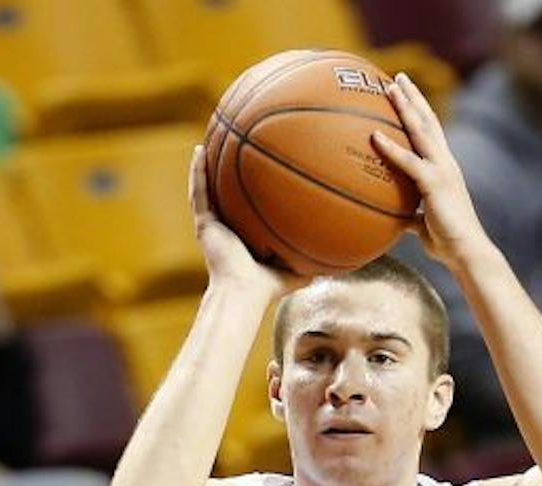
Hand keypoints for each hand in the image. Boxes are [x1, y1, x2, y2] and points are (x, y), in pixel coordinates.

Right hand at [187, 145, 303, 300]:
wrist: (245, 294)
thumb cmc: (269, 288)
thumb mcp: (299, 270)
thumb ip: (315, 260)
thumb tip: (344, 255)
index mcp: (244, 236)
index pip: (244, 208)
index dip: (247, 189)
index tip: (256, 167)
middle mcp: (226, 229)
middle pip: (224, 193)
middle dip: (225, 170)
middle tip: (231, 143)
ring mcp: (213, 226)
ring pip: (206, 188)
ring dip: (205, 164)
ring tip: (210, 136)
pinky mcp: (204, 225)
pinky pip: (199, 193)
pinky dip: (197, 171)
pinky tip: (200, 149)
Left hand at [369, 74, 485, 272]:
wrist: (465, 251)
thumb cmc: (446, 241)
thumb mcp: (424, 224)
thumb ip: (411, 216)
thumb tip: (396, 220)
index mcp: (444, 167)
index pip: (431, 131)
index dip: (419, 110)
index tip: (406, 93)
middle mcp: (445, 162)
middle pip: (428, 120)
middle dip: (413, 97)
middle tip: (398, 77)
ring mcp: (442, 170)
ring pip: (422, 130)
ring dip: (405, 107)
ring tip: (389, 87)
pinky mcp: (435, 184)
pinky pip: (409, 162)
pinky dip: (391, 148)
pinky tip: (374, 136)